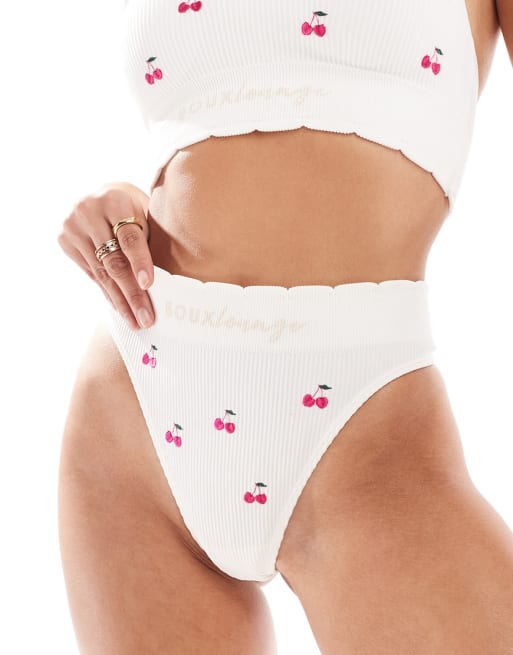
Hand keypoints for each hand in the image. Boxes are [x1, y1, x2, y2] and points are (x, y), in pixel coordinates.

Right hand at [57, 182, 154, 329]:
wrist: (100, 194)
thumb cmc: (133, 206)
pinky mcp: (65, 241)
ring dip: (120, 301)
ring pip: (102, 273)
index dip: (140, 262)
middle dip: (132, 293)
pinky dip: (108, 293)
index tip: (149, 285)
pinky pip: (91, 274)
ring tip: (135, 322)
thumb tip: (165, 281)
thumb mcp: (145, 210)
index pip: (129, 237)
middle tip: (146, 318)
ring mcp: (73, 227)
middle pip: (114, 260)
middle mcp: (88, 211)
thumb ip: (150, 237)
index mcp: (114, 199)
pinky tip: (120, 309)